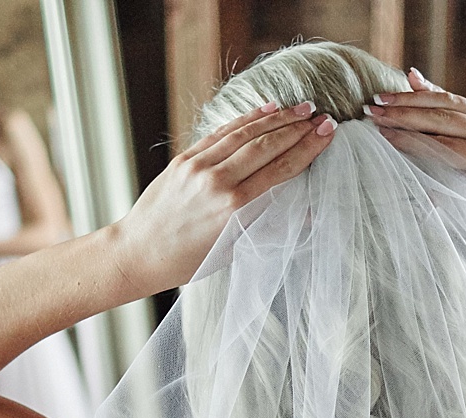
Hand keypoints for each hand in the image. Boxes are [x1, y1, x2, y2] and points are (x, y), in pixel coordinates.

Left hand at [112, 103, 335, 295]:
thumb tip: (307, 211)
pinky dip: (246, 121)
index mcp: (234, 208)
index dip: (307, 148)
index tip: (327, 133)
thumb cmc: (188, 261)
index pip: (280, 169)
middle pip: (266, 145)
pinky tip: (266, 111)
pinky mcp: (184, 159)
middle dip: (297, 128)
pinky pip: (221, 133)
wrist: (138, 253)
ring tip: (301, 108)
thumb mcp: (233, 250)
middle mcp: (217, 182)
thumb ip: (267, 225)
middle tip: (322, 117)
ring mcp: (198, 166)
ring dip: (276, 118)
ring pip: (244, 134)